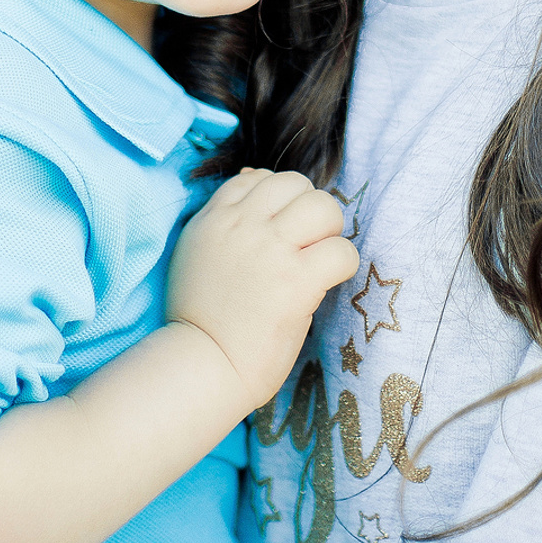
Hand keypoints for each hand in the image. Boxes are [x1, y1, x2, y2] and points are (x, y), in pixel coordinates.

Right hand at [167, 169, 359, 409]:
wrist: (203, 366)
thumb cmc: (201, 318)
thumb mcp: (198, 250)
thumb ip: (224, 217)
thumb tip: (254, 176)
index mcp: (215, 218)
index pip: (259, 178)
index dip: (279, 199)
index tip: (282, 228)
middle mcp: (243, 226)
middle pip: (297, 184)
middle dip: (309, 209)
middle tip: (308, 243)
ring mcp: (271, 250)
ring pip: (324, 207)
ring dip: (330, 232)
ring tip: (320, 259)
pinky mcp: (297, 281)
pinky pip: (342, 251)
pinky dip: (343, 265)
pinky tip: (327, 283)